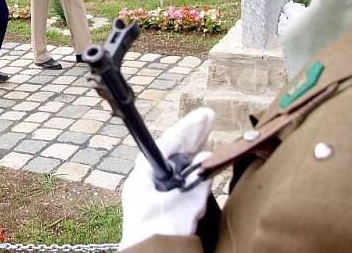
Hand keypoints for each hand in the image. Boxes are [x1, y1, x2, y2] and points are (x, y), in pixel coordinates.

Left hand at [120, 107, 214, 249]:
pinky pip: (177, 181)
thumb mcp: (181, 206)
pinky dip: (191, 171)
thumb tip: (207, 162)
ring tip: (205, 133)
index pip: (167, 144)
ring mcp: (152, 193)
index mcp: (143, 176)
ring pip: (174, 165)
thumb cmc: (157, 235)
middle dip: (191, 134)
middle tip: (209, 117)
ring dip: (191, 151)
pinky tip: (202, 166)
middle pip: (171, 151)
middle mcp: (146, 181)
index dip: (187, 129)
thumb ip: (196, 184)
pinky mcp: (159, 206)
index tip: (204, 116)